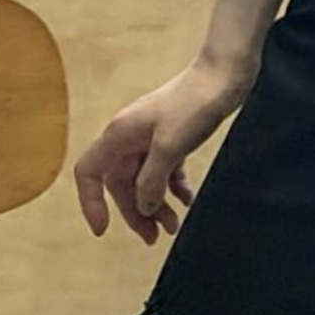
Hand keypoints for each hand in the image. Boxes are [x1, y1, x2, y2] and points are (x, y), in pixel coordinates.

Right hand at [74, 59, 252, 244]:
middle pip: (121, 183)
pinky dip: (174, 187)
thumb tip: (141, 206)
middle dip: (135, 211)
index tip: (104, 230)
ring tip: (173, 227)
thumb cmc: (194, 103)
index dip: (91, 203)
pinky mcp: (173, 137)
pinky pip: (165, 169)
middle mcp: (130, 137)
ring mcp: (151, 137)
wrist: (224, 76)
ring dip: (156, 204)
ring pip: (145, 179)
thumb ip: (151, 180)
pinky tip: (187, 200)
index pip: (90, 174)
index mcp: (119, 136)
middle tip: (154, 237)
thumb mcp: (170, 147)